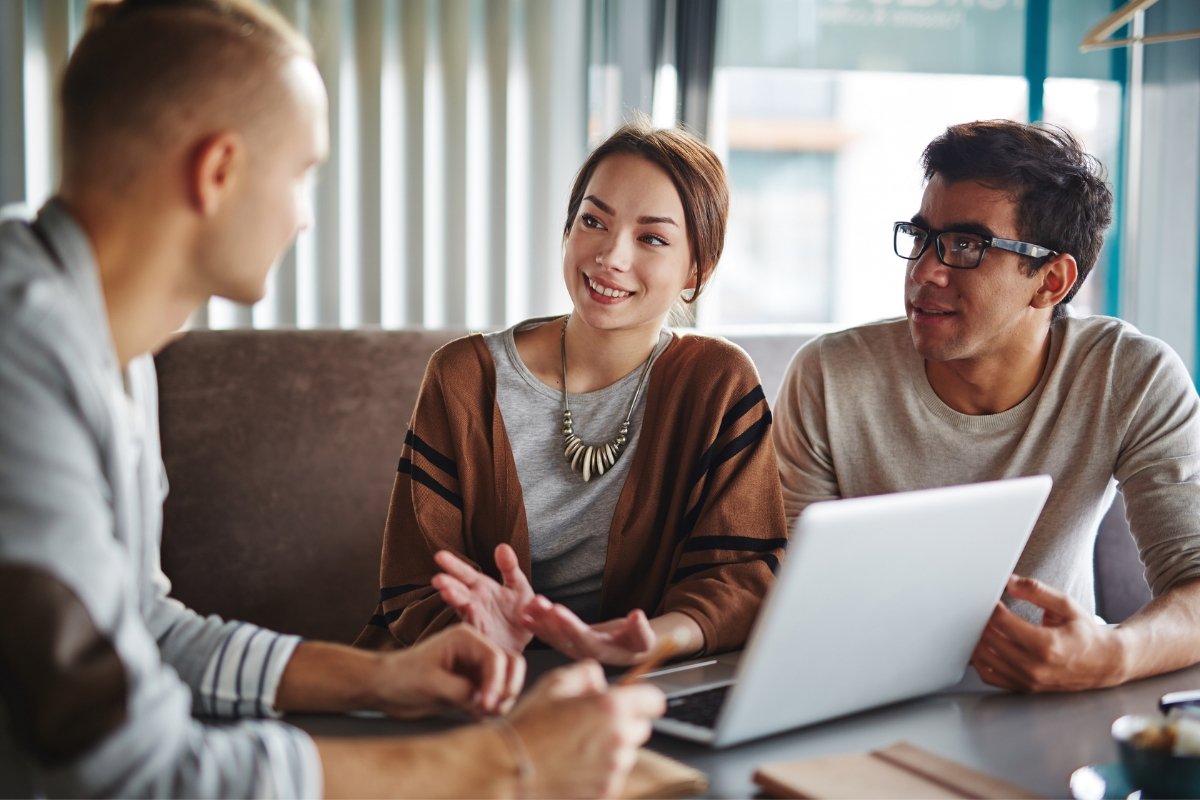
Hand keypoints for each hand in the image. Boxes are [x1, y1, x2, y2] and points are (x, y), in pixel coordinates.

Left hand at [374, 624, 525, 717]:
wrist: (385, 688)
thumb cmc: (401, 678)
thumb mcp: (430, 684)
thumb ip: (460, 690)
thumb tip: (483, 701)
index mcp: (465, 638)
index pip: (496, 657)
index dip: (496, 683)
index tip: (486, 706)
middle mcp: (475, 649)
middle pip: (511, 664)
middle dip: (507, 688)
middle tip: (491, 710)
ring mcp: (476, 667)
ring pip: (507, 681)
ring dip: (502, 700)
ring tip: (481, 714)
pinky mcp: (473, 684)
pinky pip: (496, 695)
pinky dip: (492, 707)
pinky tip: (475, 715)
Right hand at [433, 544, 534, 652]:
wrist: (529, 638)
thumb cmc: (520, 610)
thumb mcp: (518, 585)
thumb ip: (509, 567)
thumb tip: (502, 546)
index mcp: (482, 587)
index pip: (464, 573)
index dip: (453, 565)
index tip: (439, 556)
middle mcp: (474, 602)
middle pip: (458, 590)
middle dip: (447, 584)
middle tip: (438, 579)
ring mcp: (477, 619)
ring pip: (463, 608)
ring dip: (455, 600)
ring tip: (446, 592)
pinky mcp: (484, 635)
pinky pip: (476, 626)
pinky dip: (472, 619)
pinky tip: (469, 609)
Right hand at [509, 661, 664, 797]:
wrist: (508, 770)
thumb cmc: (529, 728)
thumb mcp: (555, 684)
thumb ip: (587, 673)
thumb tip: (601, 680)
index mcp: (611, 708)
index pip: (654, 700)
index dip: (641, 698)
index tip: (631, 701)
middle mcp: (619, 739)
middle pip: (642, 728)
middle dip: (623, 723)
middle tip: (593, 723)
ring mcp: (614, 770)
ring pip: (627, 753)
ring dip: (612, 748)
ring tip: (577, 747)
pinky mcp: (606, 793)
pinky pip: (614, 776)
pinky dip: (601, 771)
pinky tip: (574, 765)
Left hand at [522, 596, 655, 665]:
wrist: (631, 650)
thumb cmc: (638, 643)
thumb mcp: (645, 638)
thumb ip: (641, 629)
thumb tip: (637, 616)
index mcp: (601, 652)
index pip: (582, 638)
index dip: (569, 625)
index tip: (557, 610)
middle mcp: (583, 653)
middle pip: (562, 637)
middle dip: (548, 620)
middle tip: (537, 603)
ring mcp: (573, 649)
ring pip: (553, 636)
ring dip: (540, 620)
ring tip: (528, 605)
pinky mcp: (568, 643)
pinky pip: (550, 635)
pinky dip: (537, 625)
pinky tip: (525, 615)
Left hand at [970, 574, 1124, 691]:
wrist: (1105, 663)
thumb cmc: (1086, 633)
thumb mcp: (1066, 605)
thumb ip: (1036, 590)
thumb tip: (1009, 581)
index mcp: (1046, 644)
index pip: (1001, 622)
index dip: (989, 606)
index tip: (988, 597)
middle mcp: (1035, 667)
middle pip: (989, 639)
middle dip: (981, 620)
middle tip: (980, 608)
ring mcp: (1028, 681)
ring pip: (984, 659)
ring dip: (977, 639)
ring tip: (980, 624)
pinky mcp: (1025, 688)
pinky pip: (990, 676)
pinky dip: (981, 661)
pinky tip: (984, 646)